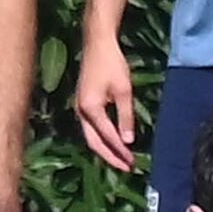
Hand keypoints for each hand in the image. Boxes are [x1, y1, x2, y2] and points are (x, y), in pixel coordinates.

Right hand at [71, 40, 143, 171]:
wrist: (97, 44)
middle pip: (94, 143)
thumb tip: (128, 141)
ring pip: (91, 137)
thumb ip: (125, 117)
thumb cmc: (112, 64)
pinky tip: (113, 142)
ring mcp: (79, 108)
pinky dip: (102, 138)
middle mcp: (81, 112)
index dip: (120, 152)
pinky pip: (91, 128)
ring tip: (121, 159)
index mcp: (91, 109)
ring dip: (106, 150)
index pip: (107, 137)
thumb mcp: (124, 90)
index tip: (132, 163)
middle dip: (111, 157)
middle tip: (127, 167)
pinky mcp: (83, 104)